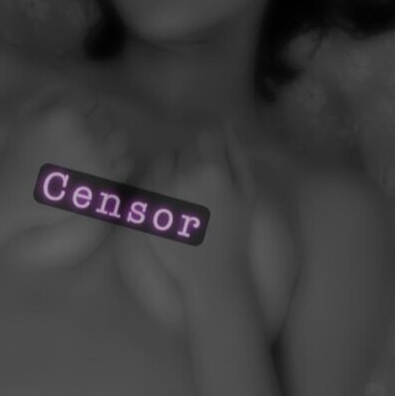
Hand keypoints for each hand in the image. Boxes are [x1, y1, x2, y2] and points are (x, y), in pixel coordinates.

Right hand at [0, 85, 131, 231]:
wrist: (17, 195)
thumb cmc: (19, 154)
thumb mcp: (25, 114)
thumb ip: (50, 93)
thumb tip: (75, 87)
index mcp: (66, 114)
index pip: (92, 102)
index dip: (85, 111)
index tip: (75, 124)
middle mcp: (85, 133)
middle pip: (106, 120)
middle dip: (97, 127)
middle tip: (82, 142)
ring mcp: (97, 158)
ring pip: (119, 139)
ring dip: (110, 143)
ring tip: (93, 153)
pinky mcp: (104, 181)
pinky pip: (125, 162)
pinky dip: (117, 161)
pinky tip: (100, 167)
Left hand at [137, 121, 256, 300]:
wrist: (212, 272)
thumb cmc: (235, 233)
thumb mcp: (247, 192)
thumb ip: (236, 156)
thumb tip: (226, 124)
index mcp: (212, 170)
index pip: (206, 138)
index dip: (211, 152)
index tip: (214, 170)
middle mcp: (184, 176)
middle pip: (183, 150)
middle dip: (192, 162)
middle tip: (200, 187)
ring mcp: (162, 192)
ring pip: (162, 163)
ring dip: (172, 170)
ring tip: (184, 194)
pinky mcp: (147, 208)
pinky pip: (148, 182)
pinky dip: (158, 187)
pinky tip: (171, 204)